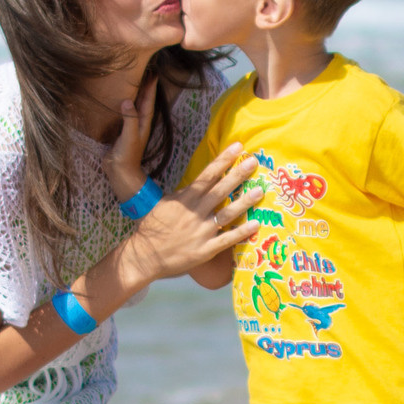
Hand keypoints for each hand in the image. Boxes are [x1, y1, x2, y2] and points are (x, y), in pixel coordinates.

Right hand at [106, 71, 157, 198]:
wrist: (120, 172)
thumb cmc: (127, 155)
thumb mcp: (129, 136)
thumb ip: (129, 118)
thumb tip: (127, 100)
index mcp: (143, 122)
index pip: (148, 101)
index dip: (150, 87)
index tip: (153, 73)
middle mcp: (138, 122)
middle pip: (142, 101)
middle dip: (144, 87)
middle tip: (144, 71)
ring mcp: (129, 127)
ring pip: (133, 106)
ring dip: (133, 94)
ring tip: (131, 80)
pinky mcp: (120, 131)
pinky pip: (122, 113)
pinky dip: (121, 105)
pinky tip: (117, 99)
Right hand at [122, 140, 258, 282]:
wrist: (144, 256)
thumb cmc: (152, 228)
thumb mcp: (164, 204)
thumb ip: (183, 194)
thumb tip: (199, 183)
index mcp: (185, 199)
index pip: (207, 175)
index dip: (223, 160)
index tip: (237, 147)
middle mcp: (195, 212)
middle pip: (220, 190)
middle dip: (237, 175)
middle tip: (254, 162)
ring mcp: (201, 231)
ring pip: (227, 213)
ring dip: (244, 202)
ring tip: (260, 191)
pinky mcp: (205, 250)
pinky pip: (227, 239)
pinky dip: (241, 232)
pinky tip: (255, 224)